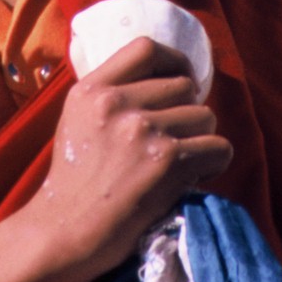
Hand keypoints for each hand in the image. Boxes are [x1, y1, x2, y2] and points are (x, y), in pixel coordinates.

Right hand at [22, 37, 232, 277]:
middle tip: (177, 141)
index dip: (174, 62)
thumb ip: (112, 97)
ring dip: (202, 140)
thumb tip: (170, 82)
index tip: (182, 81)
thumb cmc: (74, 185)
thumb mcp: (77, 121)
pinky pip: (218, 148)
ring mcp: (141, 130)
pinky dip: (214, 164)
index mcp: (91, 90)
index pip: (146, 48)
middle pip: (184, 86)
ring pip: (206, 116)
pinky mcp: (165, 161)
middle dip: (189, 113)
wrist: (63, 234)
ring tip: (182, 164)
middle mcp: (115, 103)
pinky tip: (193, 178)